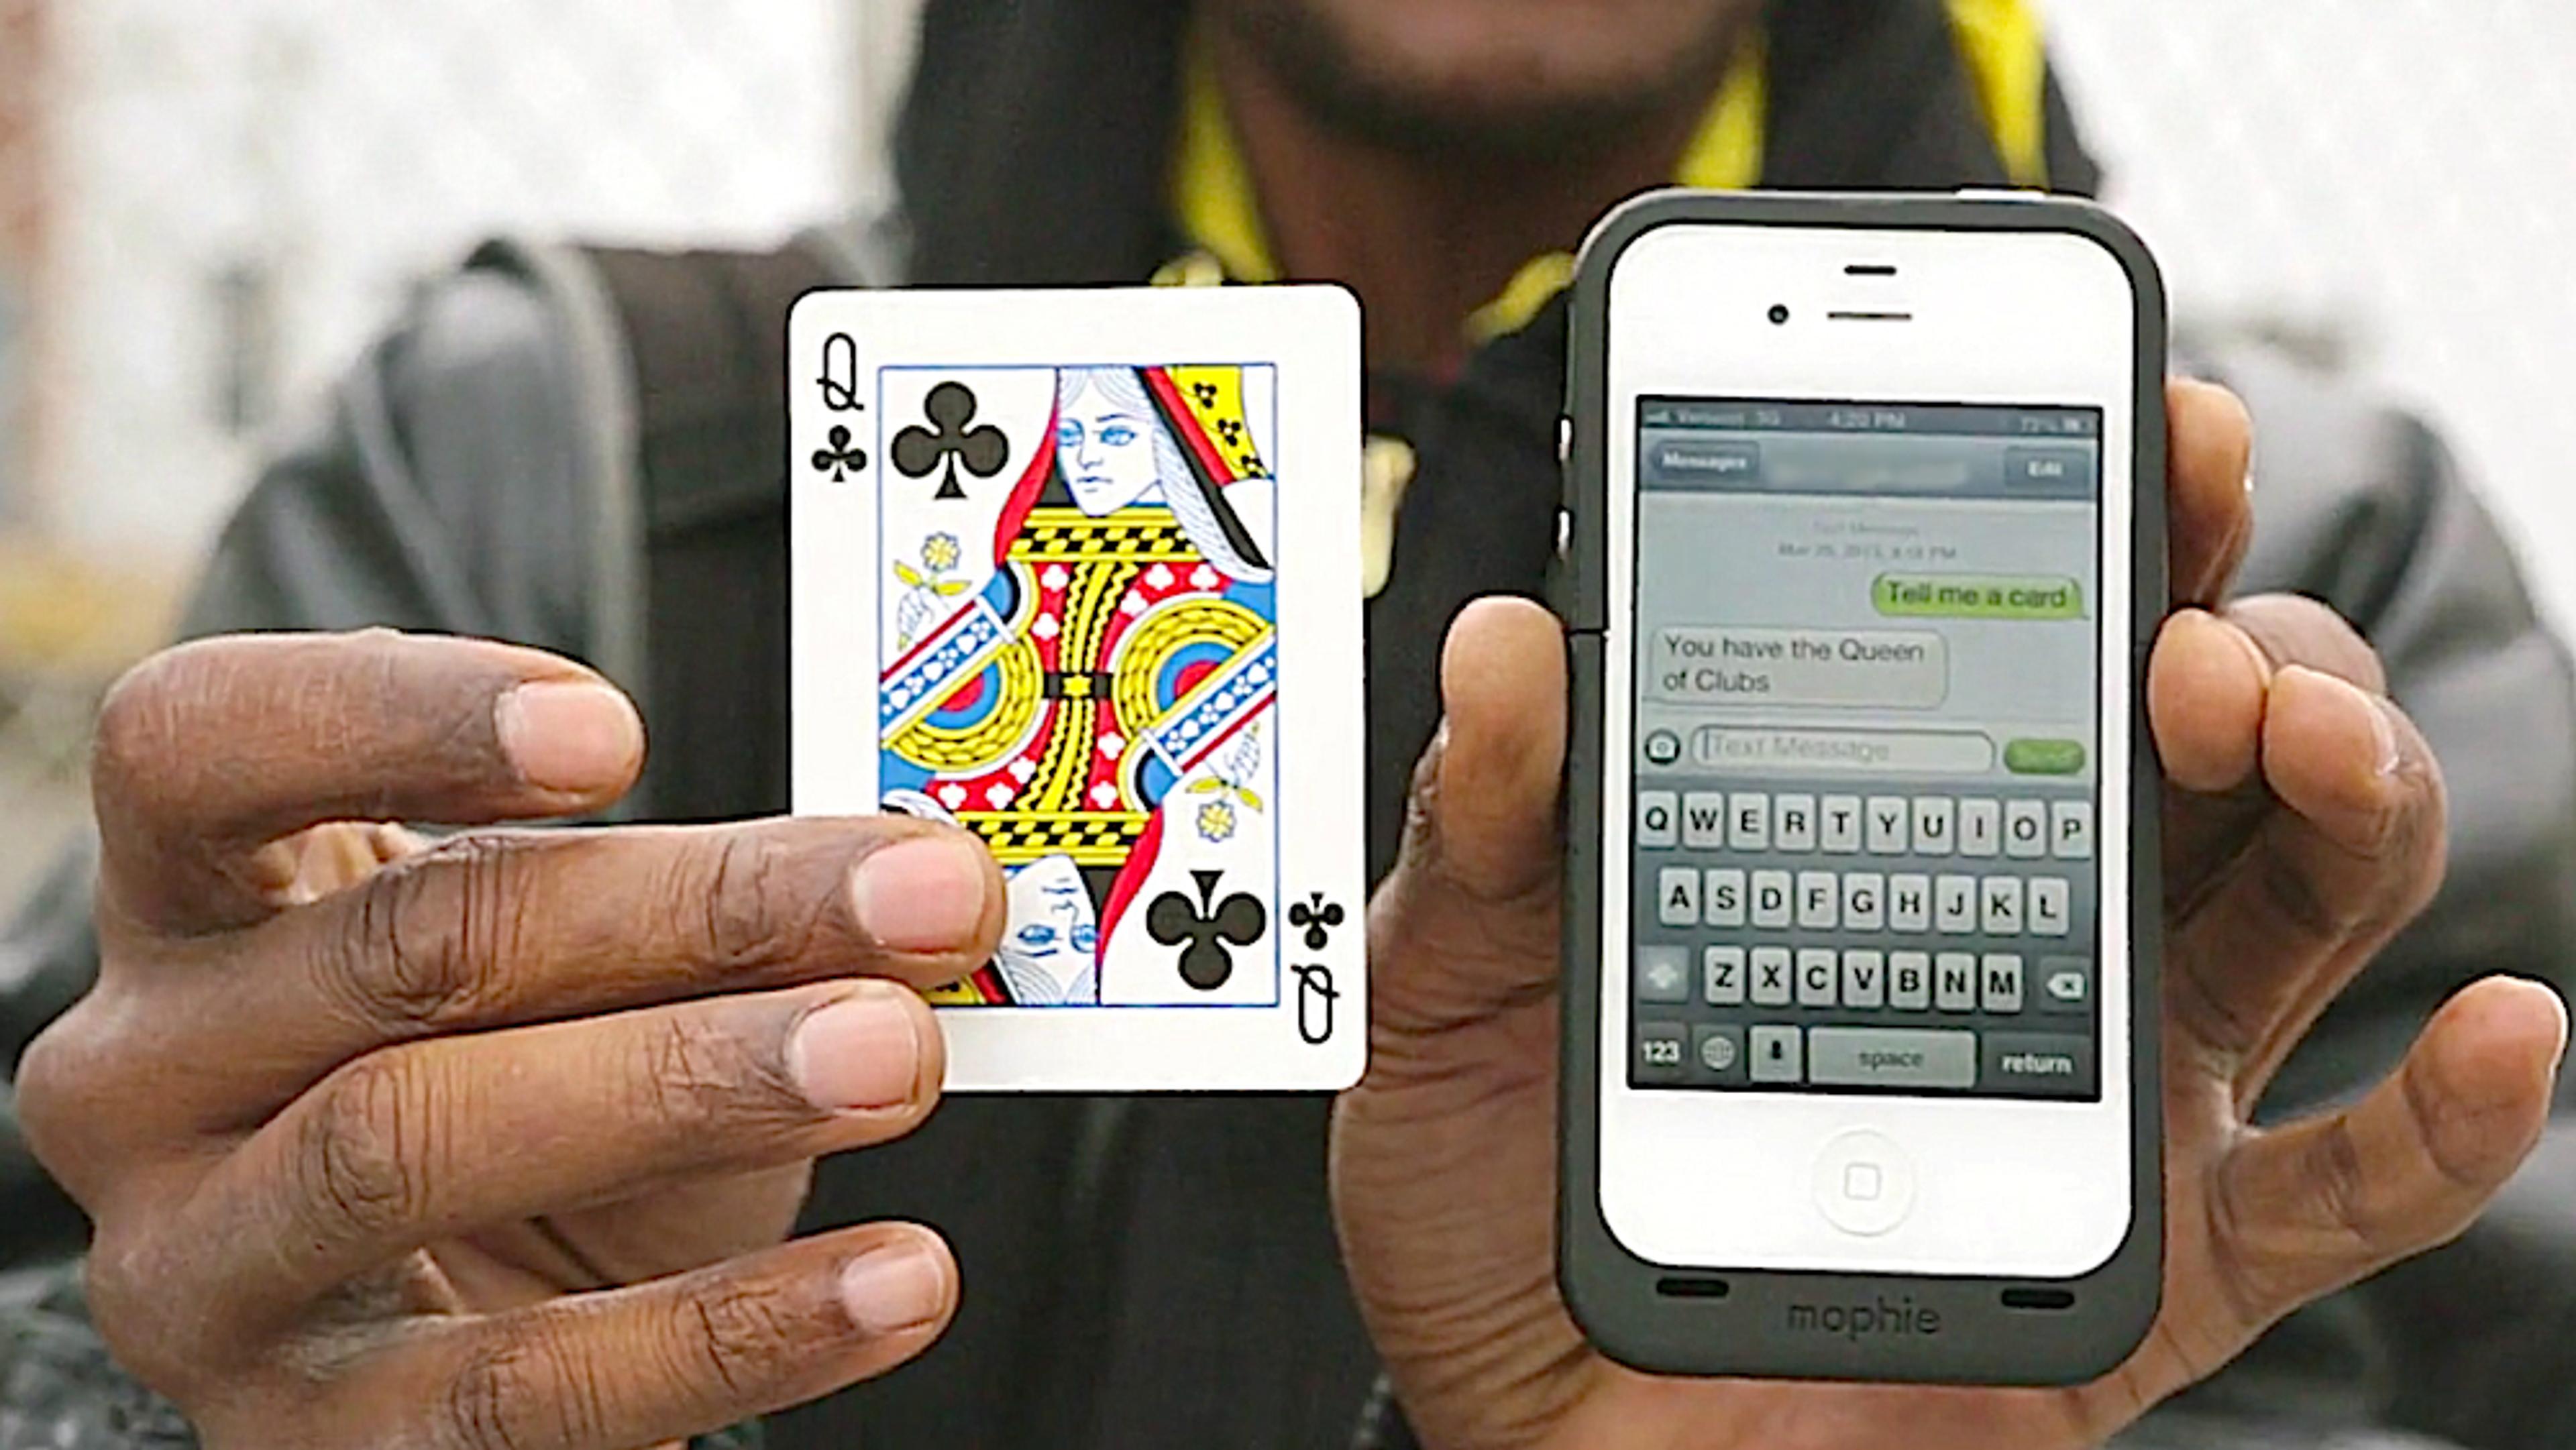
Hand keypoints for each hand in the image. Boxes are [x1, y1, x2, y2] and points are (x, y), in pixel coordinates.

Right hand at [18, 632, 1005, 1446]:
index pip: (199, 747)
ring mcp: (204, 1269)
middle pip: (397, 948)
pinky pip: (520, 1389)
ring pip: (411, 1146)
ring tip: (901, 1058)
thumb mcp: (590, 968)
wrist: (465, 1326)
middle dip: (688, 913)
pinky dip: (735, 1330)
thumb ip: (711, 911)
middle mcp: (147, 1076)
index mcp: (193, 898)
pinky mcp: (311, 1442)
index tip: (615, 734)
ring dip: (693, 1088)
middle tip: (915, 898)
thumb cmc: (528, 1079)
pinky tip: (896, 1278)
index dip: (388, 718)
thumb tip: (923, 885)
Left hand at [1335, 381, 2568, 1449]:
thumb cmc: (1493, 1198)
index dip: (2123, 514)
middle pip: (2208, 745)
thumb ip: (1499, 817)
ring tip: (2301, 737)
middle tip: (2187, 639)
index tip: (2157, 415)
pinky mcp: (2147, 1263)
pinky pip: (2340, 1189)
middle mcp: (2023, 926)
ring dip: (2356, 796)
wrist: (1536, 1425)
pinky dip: (2445, 1120)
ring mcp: (2100, 1087)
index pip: (2033, 634)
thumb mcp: (1459, 980)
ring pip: (2305, 906)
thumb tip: (1509, 638)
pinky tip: (2502, 1027)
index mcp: (1879, 828)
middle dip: (2246, 643)